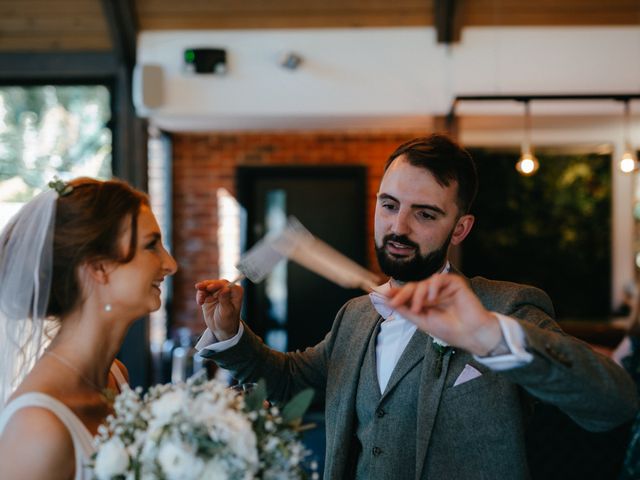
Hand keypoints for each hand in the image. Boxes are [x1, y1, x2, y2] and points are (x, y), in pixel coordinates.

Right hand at [195, 279, 242, 340]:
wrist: (221, 328)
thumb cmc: (228, 321)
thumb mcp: (227, 312)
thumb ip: (225, 300)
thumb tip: (225, 289)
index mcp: (236, 292)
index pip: (227, 285)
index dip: (218, 285)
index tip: (210, 288)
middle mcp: (228, 289)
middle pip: (216, 283)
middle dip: (207, 285)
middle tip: (199, 287)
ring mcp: (218, 291)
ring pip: (208, 285)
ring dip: (202, 290)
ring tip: (200, 300)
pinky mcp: (209, 295)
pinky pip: (203, 291)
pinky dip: (200, 295)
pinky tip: (200, 302)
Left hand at [386, 274, 501, 355]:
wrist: (471, 334)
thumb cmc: (449, 330)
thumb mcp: (422, 321)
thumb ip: (406, 310)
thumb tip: (388, 302)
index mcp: (425, 303)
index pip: (408, 294)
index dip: (395, 293)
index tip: (380, 294)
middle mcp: (433, 294)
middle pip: (413, 287)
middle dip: (402, 294)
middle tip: (394, 301)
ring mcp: (443, 288)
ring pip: (424, 283)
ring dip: (418, 294)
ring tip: (419, 308)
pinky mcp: (454, 283)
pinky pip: (439, 278)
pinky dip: (433, 287)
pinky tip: (433, 298)